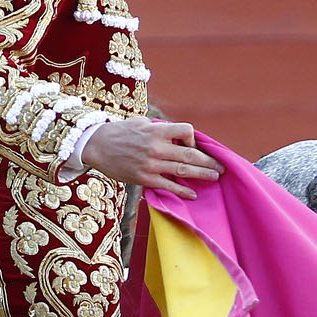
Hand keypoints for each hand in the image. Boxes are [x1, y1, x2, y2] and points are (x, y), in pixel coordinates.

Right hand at [81, 118, 221, 199]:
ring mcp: (151, 164)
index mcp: (156, 130)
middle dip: (209, 161)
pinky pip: (168, 186)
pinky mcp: (144, 178)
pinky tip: (192, 193)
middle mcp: (156, 147)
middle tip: (221, 167)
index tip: (193, 145)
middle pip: (190, 154)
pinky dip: (183, 191)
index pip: (186, 131)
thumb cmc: (120, 132)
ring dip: (202, 174)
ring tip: (214, 177)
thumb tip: (179, 135)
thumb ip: (160, 129)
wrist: (95, 145)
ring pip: (183, 170)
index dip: (194, 139)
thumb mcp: (141, 123)